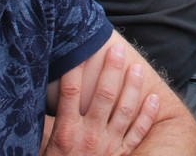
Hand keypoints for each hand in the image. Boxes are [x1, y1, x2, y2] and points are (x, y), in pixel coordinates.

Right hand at [44, 43, 158, 155]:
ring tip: (138, 68)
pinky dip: (147, 115)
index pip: (70, 92)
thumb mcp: (45, 145)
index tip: (80, 49)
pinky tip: (153, 98)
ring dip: (133, 87)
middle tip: (116, 50)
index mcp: (66, 131)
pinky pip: (138, 133)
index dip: (76, 69)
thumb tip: (42, 96)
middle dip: (110, 70)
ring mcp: (108, 145)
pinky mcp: (121, 155)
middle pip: (103, 96)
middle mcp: (89, 136)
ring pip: (125, 111)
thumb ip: (48, 122)